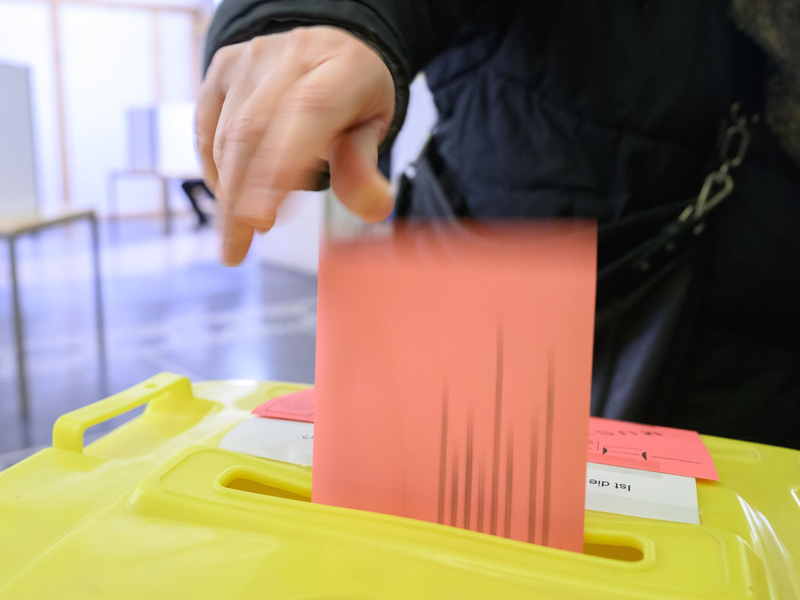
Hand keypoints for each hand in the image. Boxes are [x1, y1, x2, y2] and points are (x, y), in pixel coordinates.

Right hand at [196, 26, 395, 264]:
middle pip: (254, 129)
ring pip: (227, 133)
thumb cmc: (353, 97)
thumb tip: (373, 208)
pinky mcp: (223, 68)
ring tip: (241, 232)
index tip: (262, 218)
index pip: (309, 112)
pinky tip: (229, 198)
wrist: (330, 48)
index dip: (280, 166)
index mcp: (343, 68)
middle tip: (237, 247)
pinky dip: (215, 170)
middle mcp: (294, 56)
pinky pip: (207, 127)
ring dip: (228, 191)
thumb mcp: (372, 129)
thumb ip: (363, 167)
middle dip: (240, 196)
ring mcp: (252, 58)